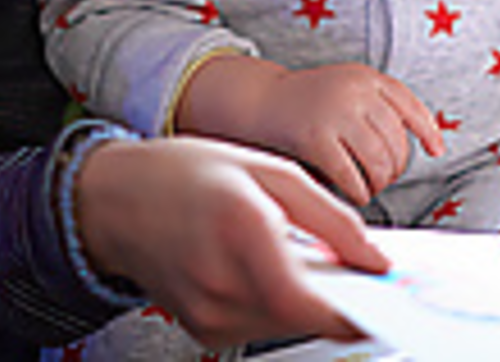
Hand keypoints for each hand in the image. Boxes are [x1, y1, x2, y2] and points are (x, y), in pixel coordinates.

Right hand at [73, 135, 388, 348]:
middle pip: (306, 315)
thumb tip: (373, 257)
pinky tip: (266, 264)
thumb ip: (329, 216)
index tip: (387, 299)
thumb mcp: (269, 170)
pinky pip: (260, 323)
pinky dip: (277, 300)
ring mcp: (208, 314)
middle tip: (352, 265)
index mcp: (242, 231)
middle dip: (337, 295)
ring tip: (294, 251)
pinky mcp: (203, 329)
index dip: (356, 311)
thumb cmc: (186, 174)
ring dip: (306, 296)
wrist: (113, 200)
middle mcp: (222, 283)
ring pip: (286, 323)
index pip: (311, 303)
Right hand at [255, 65, 446, 204]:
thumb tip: (416, 141)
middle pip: (396, 139)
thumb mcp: (348, 86)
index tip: (436, 150)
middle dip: (397, 166)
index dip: (427, 130)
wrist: (261, 99)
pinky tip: (358, 194)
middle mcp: (355, 92)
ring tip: (374, 186)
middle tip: (389, 177)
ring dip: (381, 181)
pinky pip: (350, 175)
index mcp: (366, 77)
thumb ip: (376, 105)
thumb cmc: (307, 100)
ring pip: (378, 160)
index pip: (409, 105)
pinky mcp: (315, 138)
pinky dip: (360, 191)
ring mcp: (336, 113)